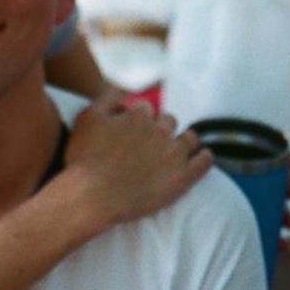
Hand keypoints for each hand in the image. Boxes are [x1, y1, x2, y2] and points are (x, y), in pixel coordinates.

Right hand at [52, 103, 212, 241]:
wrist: (92, 195)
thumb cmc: (84, 158)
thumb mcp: (87, 117)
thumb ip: (107, 99)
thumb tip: (123, 93)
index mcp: (138, 115)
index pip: (145, 109)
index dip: (138, 119)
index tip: (132, 131)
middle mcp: (159, 130)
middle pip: (168, 121)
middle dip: (161, 129)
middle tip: (151, 144)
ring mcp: (173, 153)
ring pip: (189, 138)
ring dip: (184, 141)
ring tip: (177, 151)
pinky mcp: (183, 177)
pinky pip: (204, 162)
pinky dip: (205, 157)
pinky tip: (203, 157)